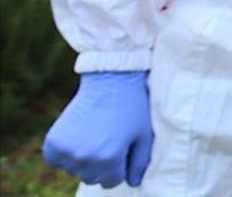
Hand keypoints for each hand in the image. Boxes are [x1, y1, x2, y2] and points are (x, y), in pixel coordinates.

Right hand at [43, 71, 152, 187]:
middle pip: (92, 178)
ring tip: (94, 135)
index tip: (121, 150)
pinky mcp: (53, 141)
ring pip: (74, 170)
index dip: (119, 166)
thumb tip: (134, 183)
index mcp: (109, 159)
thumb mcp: (144, 135)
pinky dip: (63, 154)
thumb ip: (140, 163)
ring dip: (83, 159)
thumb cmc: (132, 108)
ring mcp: (68, 150)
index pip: (112, 181)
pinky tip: (77, 139)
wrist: (110, 81)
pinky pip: (54, 161)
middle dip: (102, 164)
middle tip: (108, 140)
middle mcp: (86, 158)